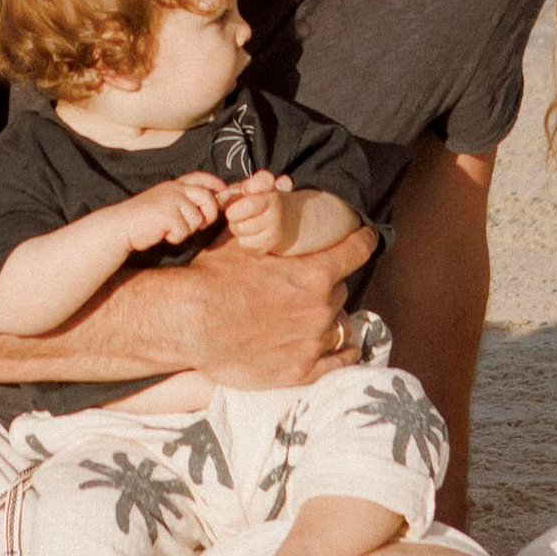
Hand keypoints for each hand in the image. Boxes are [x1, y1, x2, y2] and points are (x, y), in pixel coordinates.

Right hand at [119, 173, 227, 253]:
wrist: (121, 225)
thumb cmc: (143, 219)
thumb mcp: (164, 202)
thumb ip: (183, 201)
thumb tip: (209, 207)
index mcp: (174, 185)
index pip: (199, 177)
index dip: (214, 183)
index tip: (223, 190)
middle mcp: (175, 189)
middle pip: (207, 198)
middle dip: (209, 214)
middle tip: (202, 224)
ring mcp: (171, 200)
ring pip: (197, 219)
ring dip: (186, 230)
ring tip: (169, 229)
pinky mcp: (168, 214)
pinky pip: (184, 231)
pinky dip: (175, 238)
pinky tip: (162, 234)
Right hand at [172, 219, 374, 386]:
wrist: (190, 323)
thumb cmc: (214, 276)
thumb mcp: (242, 238)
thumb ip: (269, 214)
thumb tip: (285, 184)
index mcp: (314, 272)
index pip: (358, 250)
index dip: (363, 240)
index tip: (366, 238)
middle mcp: (321, 307)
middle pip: (339, 289)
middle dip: (328, 284)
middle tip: (309, 283)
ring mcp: (313, 342)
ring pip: (339, 324)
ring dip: (330, 317)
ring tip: (316, 316)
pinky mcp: (301, 370)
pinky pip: (339, 362)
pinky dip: (343, 353)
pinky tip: (344, 349)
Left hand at [217, 172, 291, 250]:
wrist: (285, 222)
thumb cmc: (257, 202)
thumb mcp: (248, 190)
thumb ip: (232, 191)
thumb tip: (217, 200)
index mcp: (269, 186)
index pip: (264, 180)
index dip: (253, 184)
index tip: (245, 189)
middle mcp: (275, 204)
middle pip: (249, 205)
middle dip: (233, 211)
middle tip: (232, 213)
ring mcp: (275, 224)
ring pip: (241, 227)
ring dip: (235, 226)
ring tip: (242, 223)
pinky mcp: (270, 242)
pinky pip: (244, 242)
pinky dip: (242, 239)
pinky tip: (249, 234)